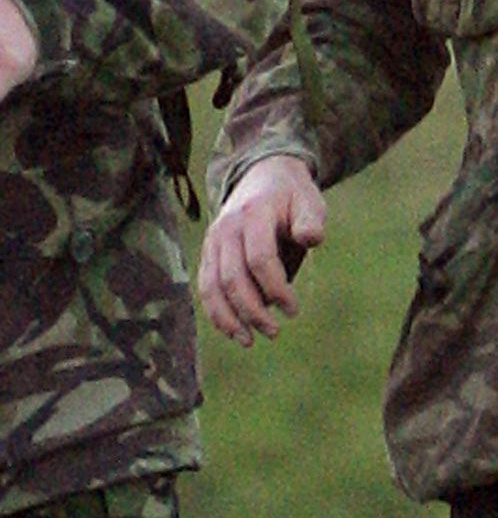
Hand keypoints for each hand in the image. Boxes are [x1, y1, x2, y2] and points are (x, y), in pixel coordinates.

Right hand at [197, 155, 326, 346]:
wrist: (261, 176)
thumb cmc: (291, 197)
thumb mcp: (309, 200)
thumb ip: (311, 220)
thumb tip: (311, 239)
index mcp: (254, 215)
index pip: (260, 258)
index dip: (276, 288)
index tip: (293, 309)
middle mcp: (227, 229)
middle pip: (233, 278)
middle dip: (253, 310)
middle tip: (275, 332)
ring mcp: (213, 241)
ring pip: (212, 286)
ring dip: (229, 318)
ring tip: (250, 340)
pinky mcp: (207, 254)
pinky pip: (205, 287)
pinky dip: (216, 312)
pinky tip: (233, 331)